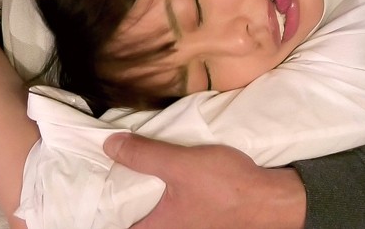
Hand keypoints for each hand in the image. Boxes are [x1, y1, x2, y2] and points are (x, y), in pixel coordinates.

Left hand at [103, 133, 306, 228]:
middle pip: (134, 219)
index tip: (93, 190)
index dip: (102, 211)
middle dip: (122, 200)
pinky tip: (167, 173)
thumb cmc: (226, 187)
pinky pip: (172, 208)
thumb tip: (109, 145)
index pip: (116, 226)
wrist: (270, 198)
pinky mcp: (201, 217)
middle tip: (110, 173)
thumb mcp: (179, 164)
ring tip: (133, 170)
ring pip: (154, 214)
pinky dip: (164, 194)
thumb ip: (144, 155)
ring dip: (145, 196)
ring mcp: (187, 226)